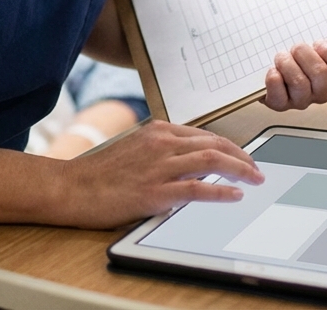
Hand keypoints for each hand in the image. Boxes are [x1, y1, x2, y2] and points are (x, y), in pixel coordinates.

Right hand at [53, 120, 263, 228]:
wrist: (70, 188)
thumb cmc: (97, 174)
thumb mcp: (132, 150)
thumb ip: (158, 151)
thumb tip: (185, 163)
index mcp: (156, 131)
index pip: (204, 134)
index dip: (229, 145)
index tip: (242, 156)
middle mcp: (161, 143)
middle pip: (214, 143)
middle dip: (242, 156)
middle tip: (257, 169)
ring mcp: (159, 167)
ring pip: (212, 160)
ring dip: (240, 169)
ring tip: (255, 179)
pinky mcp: (155, 192)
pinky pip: (197, 189)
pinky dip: (221, 191)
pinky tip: (235, 195)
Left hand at [263, 40, 326, 110]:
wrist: (267, 65)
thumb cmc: (293, 51)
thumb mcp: (309, 40)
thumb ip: (316, 34)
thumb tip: (315, 14)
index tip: (318, 43)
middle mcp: (321, 90)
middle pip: (320, 73)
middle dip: (304, 54)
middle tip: (295, 48)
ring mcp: (302, 100)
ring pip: (300, 84)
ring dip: (287, 64)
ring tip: (281, 57)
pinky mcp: (281, 104)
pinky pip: (279, 97)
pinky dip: (274, 81)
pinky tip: (273, 72)